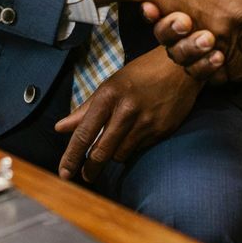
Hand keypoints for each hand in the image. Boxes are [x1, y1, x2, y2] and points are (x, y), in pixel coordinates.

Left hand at [53, 47, 200, 182]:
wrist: (181, 66)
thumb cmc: (141, 74)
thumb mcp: (110, 85)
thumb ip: (85, 109)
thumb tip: (60, 128)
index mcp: (109, 96)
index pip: (84, 133)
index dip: (71, 156)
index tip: (64, 173)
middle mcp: (126, 110)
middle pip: (101, 152)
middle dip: (90, 168)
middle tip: (85, 176)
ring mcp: (146, 122)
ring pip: (120, 154)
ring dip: (114, 154)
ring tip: (116, 142)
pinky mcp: (161, 131)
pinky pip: (139, 150)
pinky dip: (133, 147)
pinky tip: (137, 134)